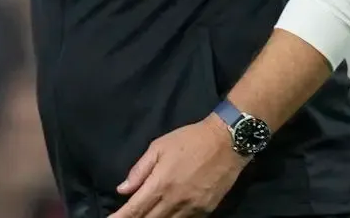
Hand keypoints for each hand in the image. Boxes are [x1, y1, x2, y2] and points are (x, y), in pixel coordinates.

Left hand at [110, 115, 246, 217]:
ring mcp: (192, 209)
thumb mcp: (159, 147)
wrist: (227, 142)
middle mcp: (175, 201)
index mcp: (161, 184)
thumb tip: (122, 190)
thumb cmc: (189, 140)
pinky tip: (165, 216)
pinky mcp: (206, 211)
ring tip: (143, 217)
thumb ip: (140, 170)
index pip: (135, 209)